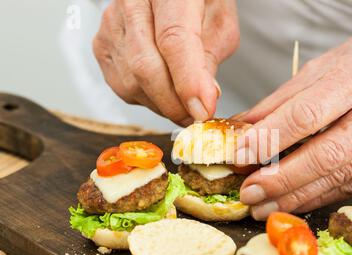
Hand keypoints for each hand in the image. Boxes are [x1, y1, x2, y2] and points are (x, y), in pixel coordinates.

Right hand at [93, 0, 238, 125]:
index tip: (202, 110)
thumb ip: (210, 57)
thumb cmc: (199, 0)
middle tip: (197, 116)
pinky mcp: (102, 45)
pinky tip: (164, 91)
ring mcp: (111, 24)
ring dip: (162, 105)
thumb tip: (200, 100)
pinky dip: (147, 99)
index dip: (188, 82)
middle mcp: (131, 2)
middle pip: (145, 67)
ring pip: (132, 83)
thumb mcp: (219, 21)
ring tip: (184, 102)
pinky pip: (122, 87)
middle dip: (174, 104)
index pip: (173, 40)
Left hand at [235, 21, 351, 219]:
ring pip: (336, 179)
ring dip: (293, 197)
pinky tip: (290, 202)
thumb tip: (242, 129)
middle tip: (248, 192)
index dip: (271, 138)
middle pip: (325, 156)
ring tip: (260, 205)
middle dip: (280, 179)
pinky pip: (348, 187)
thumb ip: (282, 100)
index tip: (240, 154)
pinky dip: (314, 197)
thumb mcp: (323, 67)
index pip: (309, 114)